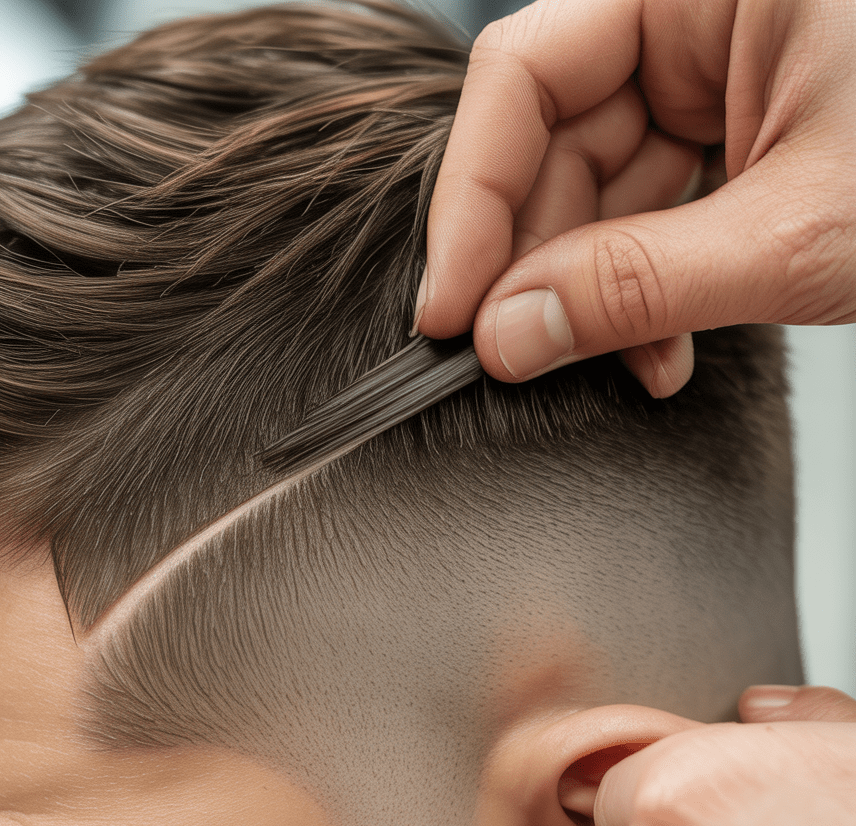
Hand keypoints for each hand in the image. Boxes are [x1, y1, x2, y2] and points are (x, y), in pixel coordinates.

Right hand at [420, 0, 855, 396]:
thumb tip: (506, 338)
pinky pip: (648, 203)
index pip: (523, 75)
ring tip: (628, 363)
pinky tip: (661, 343)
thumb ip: (637, 285)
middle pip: (551, 140)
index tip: (452, 312)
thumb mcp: (800, 232)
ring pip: (595, 184)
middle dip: (538, 264)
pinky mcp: (737, 125)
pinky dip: (641, 284)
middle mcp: (696, 8)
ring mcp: (716, 66)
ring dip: (594, 291)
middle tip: (525, 357)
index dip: (470, 200)